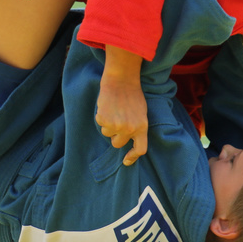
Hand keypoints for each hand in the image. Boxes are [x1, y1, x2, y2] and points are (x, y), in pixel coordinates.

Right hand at [96, 46, 147, 165]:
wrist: (121, 80)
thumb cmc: (132, 95)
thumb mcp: (141, 113)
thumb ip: (137, 127)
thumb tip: (129, 140)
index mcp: (142, 127)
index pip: (140, 149)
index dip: (132, 157)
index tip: (126, 161)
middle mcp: (129, 129)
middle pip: (117, 143)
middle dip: (115, 135)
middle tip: (117, 121)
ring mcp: (116, 125)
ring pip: (107, 133)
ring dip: (108, 124)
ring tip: (113, 110)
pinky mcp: (104, 119)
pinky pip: (100, 123)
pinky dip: (102, 116)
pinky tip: (107, 106)